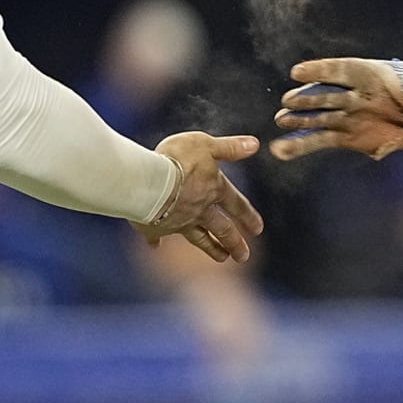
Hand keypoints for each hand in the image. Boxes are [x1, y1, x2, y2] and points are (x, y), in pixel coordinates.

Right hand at [133, 132, 262, 262]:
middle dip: (234, 243)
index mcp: (213, 189)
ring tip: (222, 258)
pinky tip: (156, 246)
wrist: (145, 181)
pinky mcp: (157, 227)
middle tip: (243, 257)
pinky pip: (158, 235)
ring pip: (199, 238)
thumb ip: (230, 147)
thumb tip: (255, 144)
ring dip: (211, 248)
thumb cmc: (176, 159)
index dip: (248, 216)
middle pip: (222, 229)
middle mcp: (200, 210)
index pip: (236, 205)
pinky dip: (157, 241)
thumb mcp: (206, 144)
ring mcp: (179, 221)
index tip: (258, 230)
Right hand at [269, 54, 402, 160]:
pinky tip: (278, 151)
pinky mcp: (342, 136)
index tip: (298, 72)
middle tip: (288, 102)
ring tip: (280, 123)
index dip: (319, 71)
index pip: (339, 69)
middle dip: (308, 99)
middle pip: (325, 95)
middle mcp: (350, 94)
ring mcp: (344, 115)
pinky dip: (299, 145)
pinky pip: (317, 140)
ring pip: (317, 118)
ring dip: (298, 121)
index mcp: (367, 74)